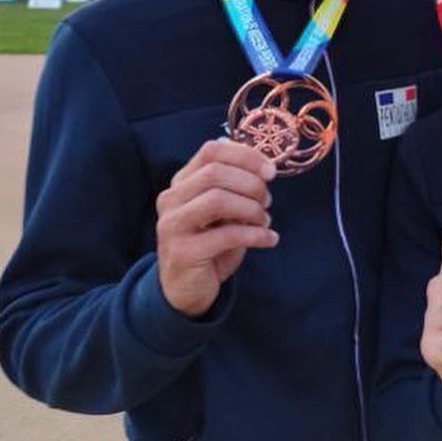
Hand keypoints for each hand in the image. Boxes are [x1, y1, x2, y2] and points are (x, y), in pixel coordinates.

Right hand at [156, 139, 278, 316]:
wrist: (186, 289)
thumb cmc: (210, 244)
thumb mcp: (224, 211)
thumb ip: (235, 187)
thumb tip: (262, 163)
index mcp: (182, 183)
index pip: (211, 151)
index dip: (245, 156)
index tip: (270, 171)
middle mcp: (171, 199)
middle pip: (215, 173)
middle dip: (251, 184)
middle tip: (267, 201)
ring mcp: (174, 225)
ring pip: (217, 199)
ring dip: (251, 208)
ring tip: (265, 220)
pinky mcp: (184, 252)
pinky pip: (227, 235)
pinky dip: (256, 235)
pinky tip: (269, 239)